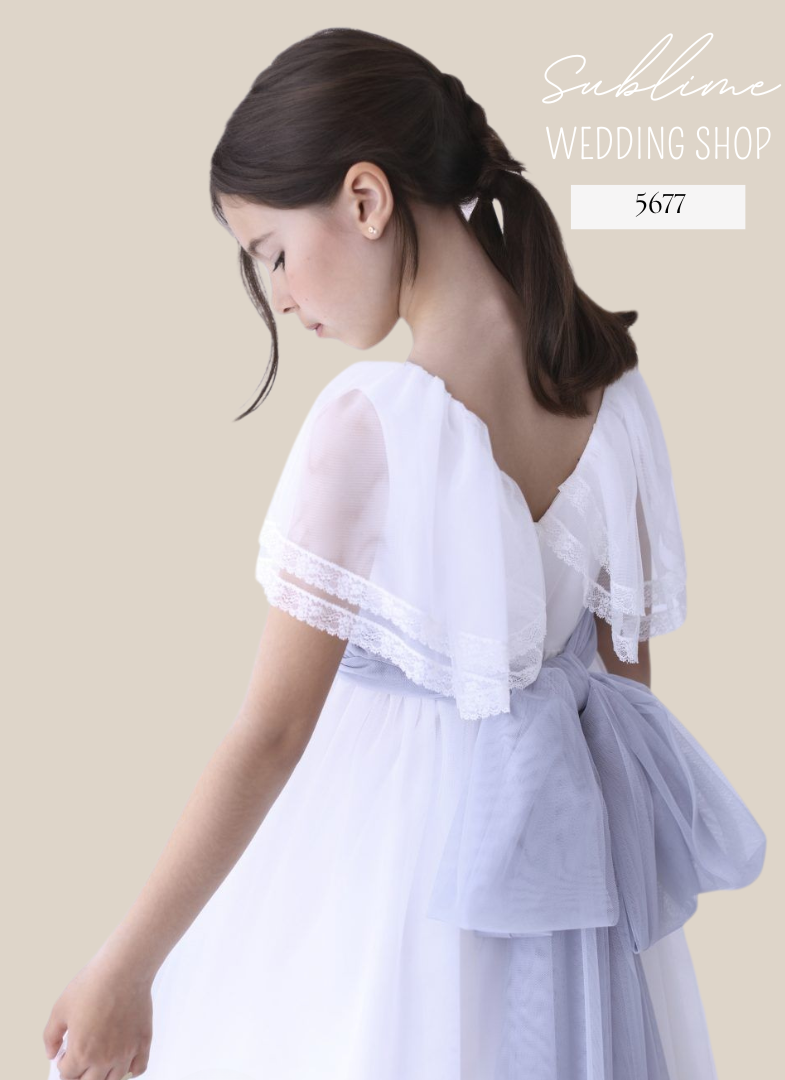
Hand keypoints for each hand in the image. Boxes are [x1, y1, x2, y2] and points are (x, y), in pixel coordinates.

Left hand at [43, 957, 152, 1078]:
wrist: (123, 969)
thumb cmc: (92, 985)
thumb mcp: (60, 1009)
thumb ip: (51, 1036)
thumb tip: (52, 1054)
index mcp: (81, 1052)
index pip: (68, 1075)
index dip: (64, 1065)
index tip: (65, 1056)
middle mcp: (104, 1058)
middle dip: (81, 1074)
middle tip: (81, 1061)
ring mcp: (126, 1052)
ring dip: (104, 1075)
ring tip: (100, 1061)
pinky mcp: (143, 1042)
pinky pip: (138, 1069)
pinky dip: (130, 1070)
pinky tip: (123, 1060)